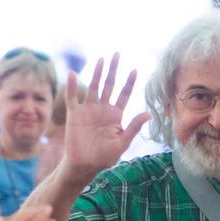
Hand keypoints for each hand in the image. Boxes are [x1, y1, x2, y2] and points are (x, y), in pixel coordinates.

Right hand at [58, 54, 150, 184]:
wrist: (84, 166)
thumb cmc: (103, 158)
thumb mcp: (121, 144)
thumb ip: (133, 127)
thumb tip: (148, 113)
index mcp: (115, 116)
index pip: (124, 94)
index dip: (129, 83)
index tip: (134, 70)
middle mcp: (102, 109)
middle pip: (109, 85)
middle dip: (113, 70)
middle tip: (116, 54)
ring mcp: (88, 110)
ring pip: (93, 87)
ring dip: (96, 73)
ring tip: (101, 60)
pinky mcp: (74, 114)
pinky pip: (72, 98)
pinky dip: (71, 86)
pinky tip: (72, 74)